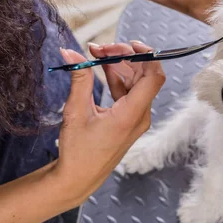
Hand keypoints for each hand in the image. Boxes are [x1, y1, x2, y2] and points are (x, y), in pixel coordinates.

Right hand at [53, 41, 164, 203]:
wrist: (79, 178)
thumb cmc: (78, 150)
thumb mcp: (75, 111)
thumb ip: (78, 79)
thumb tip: (69, 51)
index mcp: (132, 114)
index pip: (153, 77)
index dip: (145, 55)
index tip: (127, 44)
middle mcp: (140, 116)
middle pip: (144, 76)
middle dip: (125, 57)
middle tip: (100, 49)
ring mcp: (136, 119)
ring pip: (136, 83)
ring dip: (120, 67)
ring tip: (97, 55)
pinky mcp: (128, 121)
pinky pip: (129, 93)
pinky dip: (118, 79)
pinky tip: (102, 69)